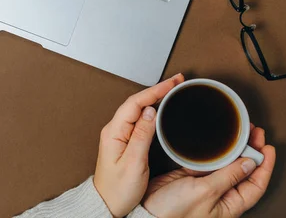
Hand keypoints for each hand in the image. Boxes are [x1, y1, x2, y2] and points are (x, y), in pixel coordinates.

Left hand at [94, 73, 184, 216]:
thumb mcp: (134, 163)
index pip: (135, 103)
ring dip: (155, 97)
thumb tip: (150, 111)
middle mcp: (115, 130)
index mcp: (114, 132)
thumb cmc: (117, 189)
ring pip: (138, 109)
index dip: (155, 90)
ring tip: (172, 90)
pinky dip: (152, 110)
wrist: (107, 204)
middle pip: (137, 102)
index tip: (172, 83)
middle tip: (177, 82)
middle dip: (157, 89)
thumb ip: (142, 136)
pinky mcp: (125, 141)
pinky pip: (139, 119)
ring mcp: (119, 134)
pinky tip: (161, 109)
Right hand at [142, 124, 275, 217]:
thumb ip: (228, 176)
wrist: (148, 212)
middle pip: (243, 171)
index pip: (256, 184)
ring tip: (238, 131)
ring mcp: (205, 185)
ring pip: (225, 164)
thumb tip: (249, 163)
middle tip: (254, 132)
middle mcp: (220, 194)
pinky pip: (205, 161)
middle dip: (251, 151)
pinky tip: (214, 139)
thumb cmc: (175, 212)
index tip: (267, 147)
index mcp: (230, 204)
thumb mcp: (206, 193)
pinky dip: (211, 150)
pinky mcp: (189, 177)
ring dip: (233, 148)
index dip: (265, 166)